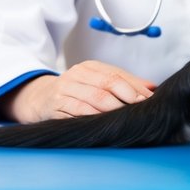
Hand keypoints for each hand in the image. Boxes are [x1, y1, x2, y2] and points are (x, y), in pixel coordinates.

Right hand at [3, 60, 155, 122]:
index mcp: (90, 67)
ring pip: (95, 98)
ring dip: (113, 109)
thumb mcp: (96, 82)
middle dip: (128, 96)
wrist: (37, 98)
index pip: (117, 75)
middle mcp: (77, 74)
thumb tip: (152, 87)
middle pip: (108, 84)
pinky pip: (77, 111)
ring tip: (126, 116)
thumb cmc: (74, 92)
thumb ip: (123, 83)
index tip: (149, 98)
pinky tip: (104, 122)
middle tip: (140, 107)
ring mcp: (65, 89)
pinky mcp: (55, 105)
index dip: (135, 87)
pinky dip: (93, 117)